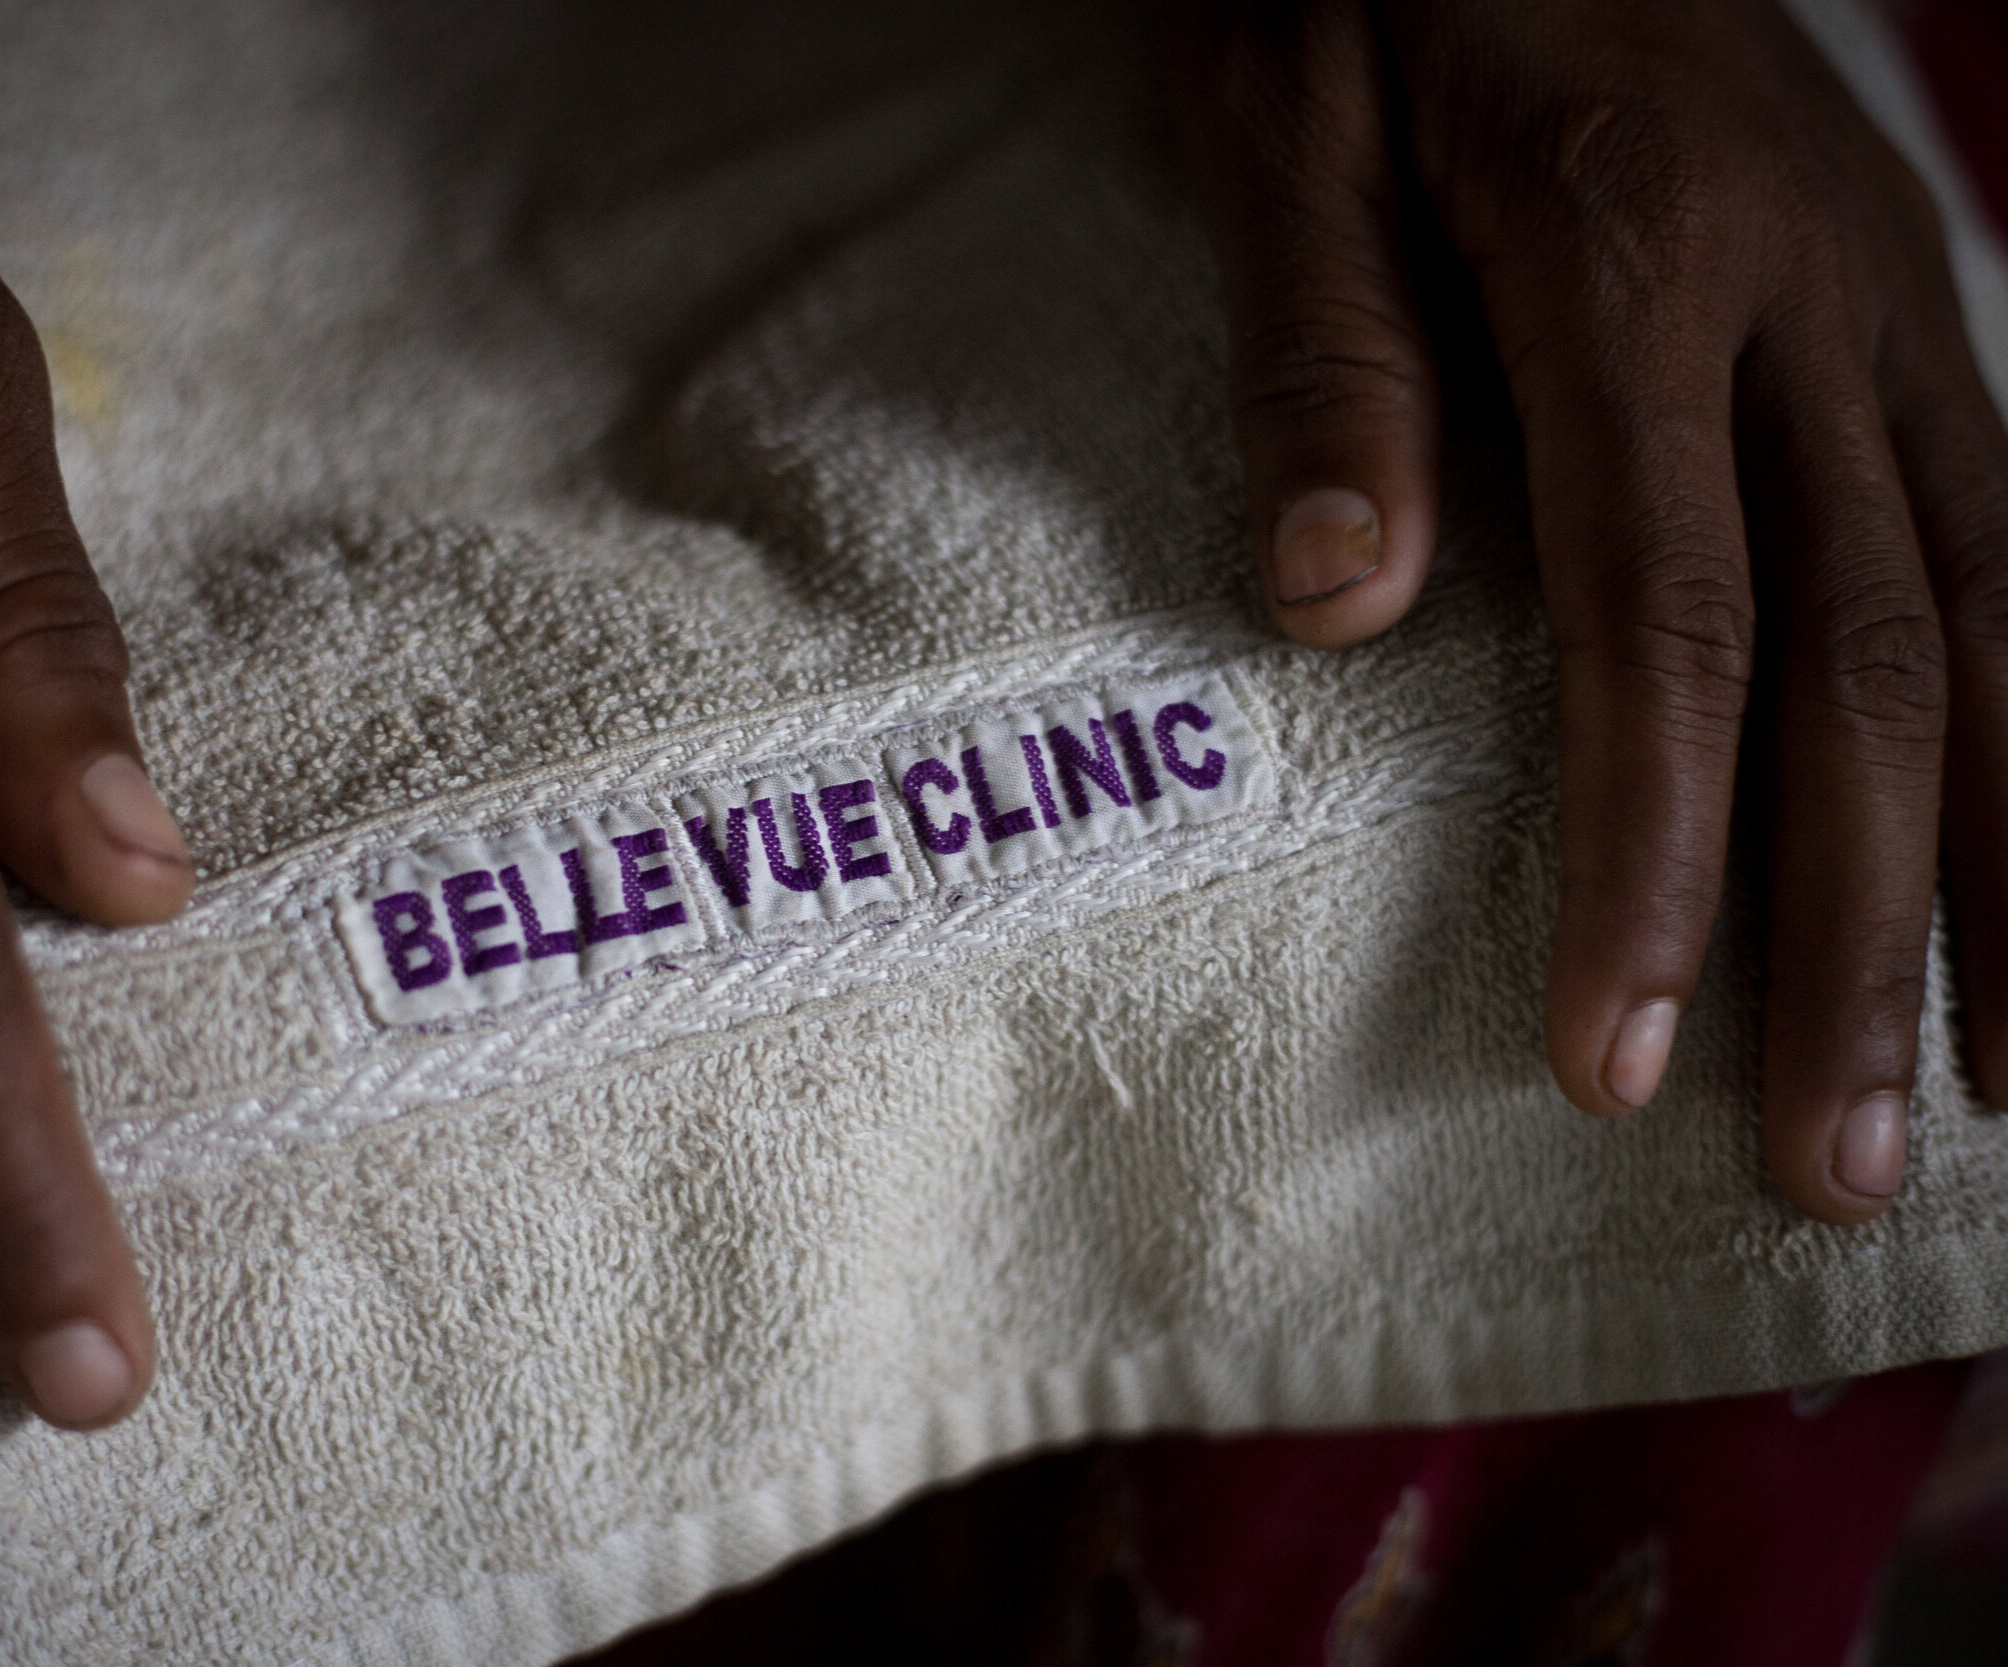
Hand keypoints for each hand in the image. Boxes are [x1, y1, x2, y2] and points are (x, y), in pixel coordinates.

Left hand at [1169, 0, 2007, 1224]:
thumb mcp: (1290, 120)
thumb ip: (1326, 351)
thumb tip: (1343, 607)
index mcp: (1636, 253)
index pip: (1666, 618)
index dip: (1653, 855)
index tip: (1613, 1057)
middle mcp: (1815, 293)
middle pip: (1862, 657)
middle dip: (1855, 930)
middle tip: (1831, 1169)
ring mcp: (1900, 294)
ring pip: (1996, 615)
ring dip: (2004, 868)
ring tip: (1992, 1087)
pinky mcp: (1919, 300)